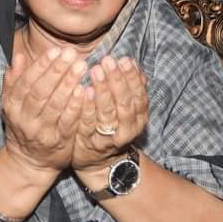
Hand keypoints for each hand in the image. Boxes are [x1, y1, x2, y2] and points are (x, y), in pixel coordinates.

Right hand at [1, 47, 86, 184]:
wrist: (29, 162)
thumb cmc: (23, 124)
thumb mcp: (12, 103)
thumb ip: (14, 80)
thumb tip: (19, 57)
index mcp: (12, 105)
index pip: (27, 81)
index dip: (41, 65)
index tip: (55, 50)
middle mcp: (24, 119)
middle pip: (41, 91)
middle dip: (57, 71)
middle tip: (72, 54)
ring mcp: (41, 132)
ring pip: (55, 105)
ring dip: (68, 84)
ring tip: (81, 66)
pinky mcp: (59, 142)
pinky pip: (68, 122)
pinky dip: (75, 106)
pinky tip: (84, 90)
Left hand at [72, 56, 147, 182]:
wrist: (99, 162)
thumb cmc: (112, 126)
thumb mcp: (126, 108)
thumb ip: (130, 87)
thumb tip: (132, 62)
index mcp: (139, 117)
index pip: (138, 95)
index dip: (132, 77)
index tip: (124, 59)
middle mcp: (127, 129)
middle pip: (125, 103)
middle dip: (117, 80)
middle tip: (107, 61)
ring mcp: (109, 138)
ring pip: (108, 113)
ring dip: (102, 90)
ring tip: (95, 71)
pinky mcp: (90, 143)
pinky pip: (88, 124)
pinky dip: (87, 108)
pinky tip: (83, 92)